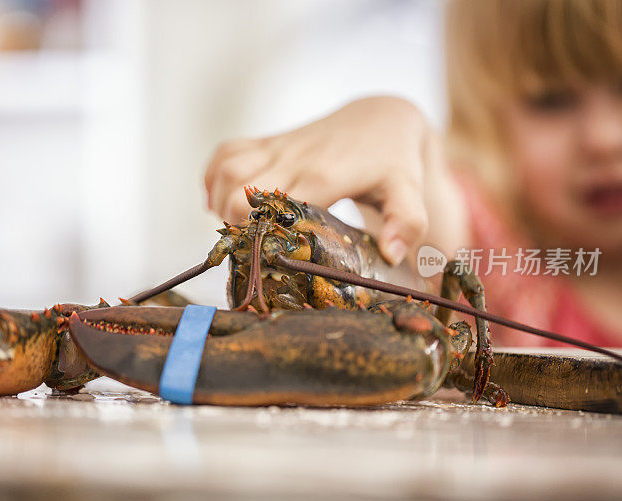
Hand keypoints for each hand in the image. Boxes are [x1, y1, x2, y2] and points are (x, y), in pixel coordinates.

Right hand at [204, 97, 447, 264]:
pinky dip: (212, 176)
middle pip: (241, 192)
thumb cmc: (395, 162)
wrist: (382, 119)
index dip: (262, 235)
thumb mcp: (409, 192)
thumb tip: (392, 254)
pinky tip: (218, 200)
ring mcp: (278, 146)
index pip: (276, 206)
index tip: (264, 260)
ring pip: (227, 169)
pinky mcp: (269, 141)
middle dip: (235, 227)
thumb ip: (407, 222)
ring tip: (232, 229)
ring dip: (219, 201)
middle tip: (248, 252)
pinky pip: (226, 152)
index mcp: (324, 176)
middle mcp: (293, 158)